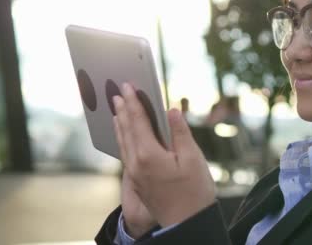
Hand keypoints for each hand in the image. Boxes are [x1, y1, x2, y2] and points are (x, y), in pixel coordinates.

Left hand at [113, 83, 215, 232]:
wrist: (186, 223)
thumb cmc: (195, 192)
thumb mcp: (193, 159)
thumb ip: (180, 132)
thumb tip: (171, 110)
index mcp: (149, 154)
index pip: (138, 121)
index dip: (133, 102)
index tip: (128, 86)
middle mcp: (136, 163)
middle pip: (126, 130)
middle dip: (123, 110)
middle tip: (118, 93)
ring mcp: (135, 174)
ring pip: (123, 142)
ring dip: (120, 124)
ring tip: (117, 110)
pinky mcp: (137, 182)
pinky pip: (126, 153)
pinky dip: (123, 139)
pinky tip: (125, 136)